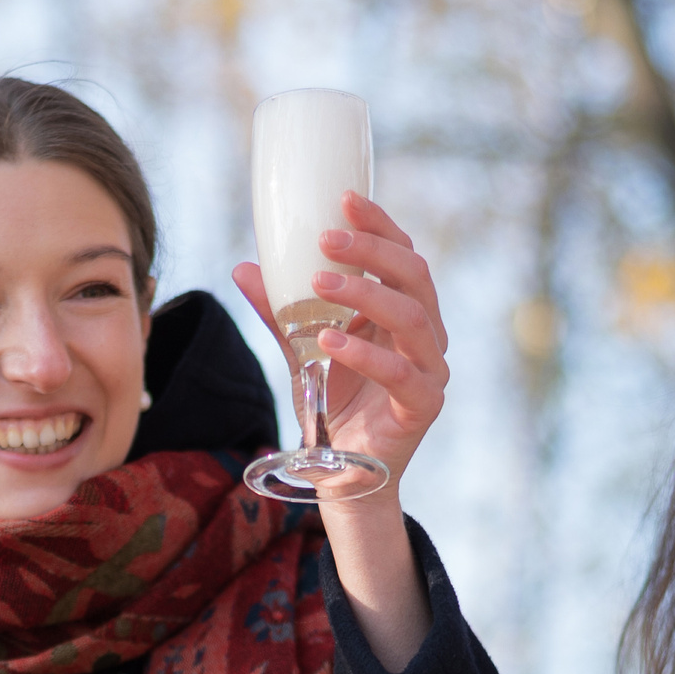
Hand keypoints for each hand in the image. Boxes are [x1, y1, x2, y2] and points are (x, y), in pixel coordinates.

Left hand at [232, 191, 442, 669]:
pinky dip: (364, 353)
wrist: (342, 475)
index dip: (380, 224)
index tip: (343, 198)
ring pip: (412, 317)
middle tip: (325, 239)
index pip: (404, 254)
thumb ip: (279, 313)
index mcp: (404, 312)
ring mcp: (431, 370)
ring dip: (364, 294)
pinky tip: (327, 340)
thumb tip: (244, 266)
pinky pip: (402, 372)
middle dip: (371, 250)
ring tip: (318, 283)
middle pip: (414, 275)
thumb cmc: (332, 406)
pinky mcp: (423, 406)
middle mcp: (426, 335)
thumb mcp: (300, 351)